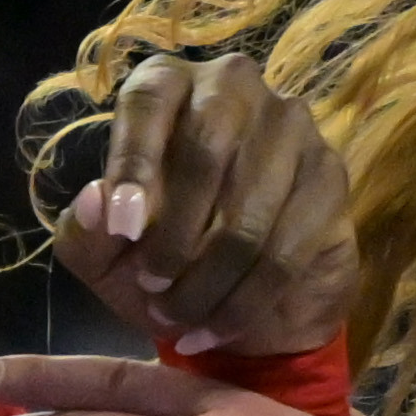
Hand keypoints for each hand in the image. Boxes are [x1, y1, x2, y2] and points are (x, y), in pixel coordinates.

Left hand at [45, 51, 355, 359]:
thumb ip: (85, 233)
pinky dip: (244, 300)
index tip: (122, 229)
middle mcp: (233, 86)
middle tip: (152, 286)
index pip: (150, 99)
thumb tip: (93, 201)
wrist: (242, 308)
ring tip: (177, 318)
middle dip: (174, 232)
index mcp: (168, 87)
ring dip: (207, 280)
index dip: (134, 162)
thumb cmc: (163, 263)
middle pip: (206, 147)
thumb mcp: (105, 259)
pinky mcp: (330, 173)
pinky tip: (215, 329)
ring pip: (248, 211)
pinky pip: (286, 247)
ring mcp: (290, 125)